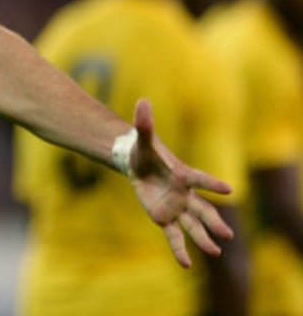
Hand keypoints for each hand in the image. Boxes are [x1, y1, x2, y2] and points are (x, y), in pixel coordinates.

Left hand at [128, 98, 233, 267]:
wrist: (137, 163)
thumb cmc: (144, 150)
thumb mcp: (142, 138)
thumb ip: (144, 123)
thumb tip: (142, 101)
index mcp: (182, 174)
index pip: (199, 179)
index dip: (212, 184)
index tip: (229, 190)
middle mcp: (184, 194)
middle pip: (202, 209)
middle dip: (214, 221)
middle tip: (228, 234)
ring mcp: (176, 207)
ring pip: (193, 225)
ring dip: (204, 238)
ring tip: (216, 252)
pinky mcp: (165, 218)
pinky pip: (174, 236)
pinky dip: (179, 250)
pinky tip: (187, 264)